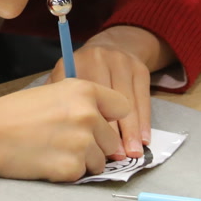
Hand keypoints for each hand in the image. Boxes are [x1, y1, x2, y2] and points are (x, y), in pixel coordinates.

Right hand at [0, 79, 132, 181]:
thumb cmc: (15, 112)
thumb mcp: (54, 92)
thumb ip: (83, 102)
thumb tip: (107, 122)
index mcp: (85, 90)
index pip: (122, 107)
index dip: (112, 119)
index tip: (103, 126)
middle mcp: (89, 115)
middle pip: (113, 140)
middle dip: (96, 145)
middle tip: (66, 142)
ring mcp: (82, 142)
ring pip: (100, 161)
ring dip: (82, 160)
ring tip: (53, 150)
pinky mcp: (71, 167)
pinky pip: (82, 175)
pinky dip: (68, 172)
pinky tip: (47, 161)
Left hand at [49, 25, 172, 157]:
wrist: (115, 43)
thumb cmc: (86, 70)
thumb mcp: (67, 76)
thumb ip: (59, 98)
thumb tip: (56, 132)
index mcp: (75, 62)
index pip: (82, 97)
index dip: (88, 124)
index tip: (91, 147)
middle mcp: (99, 58)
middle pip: (106, 101)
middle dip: (112, 132)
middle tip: (116, 158)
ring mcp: (121, 61)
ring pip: (128, 102)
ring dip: (131, 131)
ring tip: (133, 154)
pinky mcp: (140, 68)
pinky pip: (143, 99)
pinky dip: (144, 121)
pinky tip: (144, 139)